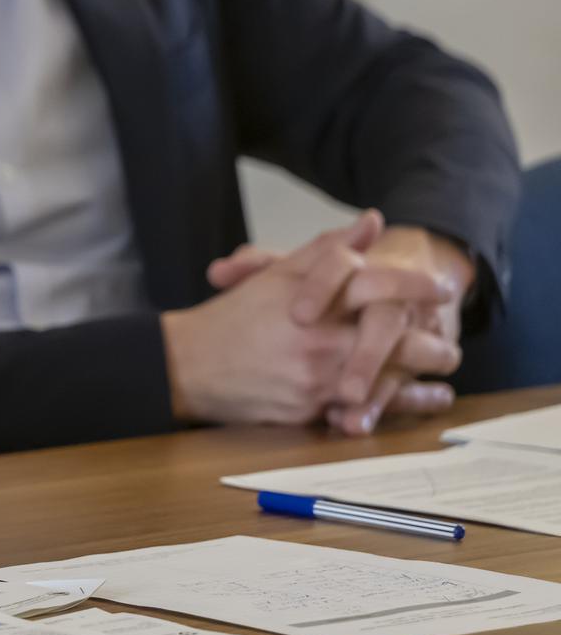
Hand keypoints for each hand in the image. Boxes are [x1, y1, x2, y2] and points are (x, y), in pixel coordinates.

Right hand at [164, 211, 455, 424]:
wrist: (186, 365)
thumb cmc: (231, 320)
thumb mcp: (275, 276)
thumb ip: (326, 250)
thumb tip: (370, 222)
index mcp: (312, 302)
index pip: (377, 285)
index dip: (416, 285)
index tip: (442, 286)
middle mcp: (319, 340)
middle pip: (394, 338)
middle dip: (431, 340)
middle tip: (448, 337)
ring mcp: (317, 378)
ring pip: (387, 379)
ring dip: (422, 376)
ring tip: (442, 371)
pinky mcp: (310, 411)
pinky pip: (365, 412)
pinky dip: (397, 406)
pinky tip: (418, 400)